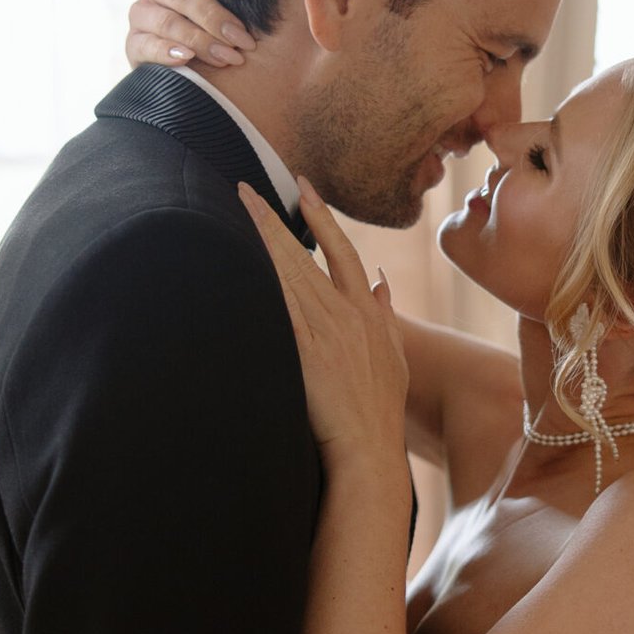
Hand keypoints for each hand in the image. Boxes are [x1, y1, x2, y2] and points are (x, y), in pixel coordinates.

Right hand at [126, 0, 256, 69]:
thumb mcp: (231, 5)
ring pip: (166, 22)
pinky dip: (167, 52)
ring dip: (200, 41)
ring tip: (228, 58)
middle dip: (215, 18)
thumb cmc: (220, 28)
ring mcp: (140, 13)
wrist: (191, 68)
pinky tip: (187, 58)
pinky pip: (146, 45)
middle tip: (244, 41)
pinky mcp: (132, 44)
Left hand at [237, 180, 408, 464]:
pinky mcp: (305, 352)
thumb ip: (386, 315)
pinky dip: (262, 280)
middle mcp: (347, 314)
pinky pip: (280, 308)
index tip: (304, 187)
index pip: (343, 251)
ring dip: (262, 240)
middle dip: (275, 218)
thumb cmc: (380, 409)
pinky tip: (242, 259)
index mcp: (368, 312)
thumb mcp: (395, 357)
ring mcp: (326, 332)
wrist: (370, 445)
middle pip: (305, 254)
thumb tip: (381, 284)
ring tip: (238, 211)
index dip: (323, 216)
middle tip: (247, 188)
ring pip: (288, 274)